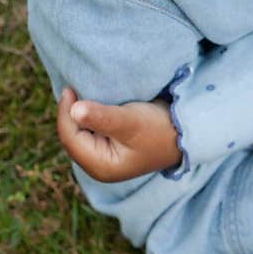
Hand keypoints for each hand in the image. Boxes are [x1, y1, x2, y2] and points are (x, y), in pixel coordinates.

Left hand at [57, 87, 181, 182]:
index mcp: (100, 166)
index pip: (70, 137)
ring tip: (81, 93)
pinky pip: (90, 131)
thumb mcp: (131, 121)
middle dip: (70, 113)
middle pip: (72, 136)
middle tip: (74, 87)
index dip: (65, 112)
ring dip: (79, 114)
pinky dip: (88, 117)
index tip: (70, 87)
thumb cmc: (159, 128)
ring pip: (80, 133)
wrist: (187, 133)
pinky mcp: (111, 147)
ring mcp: (105, 157)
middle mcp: (99, 165)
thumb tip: (74, 110)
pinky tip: (92, 104)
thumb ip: (102, 117)